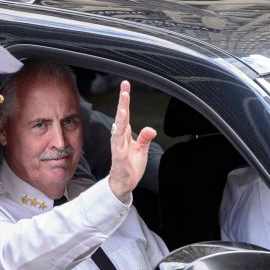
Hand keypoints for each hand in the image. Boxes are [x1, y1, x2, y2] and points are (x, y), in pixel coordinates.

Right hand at [108, 81, 156, 200]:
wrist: (124, 183)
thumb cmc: (130, 166)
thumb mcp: (142, 150)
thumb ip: (145, 137)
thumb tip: (151, 129)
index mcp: (125, 134)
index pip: (125, 114)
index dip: (125, 100)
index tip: (125, 86)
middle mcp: (120, 137)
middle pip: (121, 116)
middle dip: (123, 101)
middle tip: (124, 86)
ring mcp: (118, 146)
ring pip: (119, 127)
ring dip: (121, 115)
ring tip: (123, 102)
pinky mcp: (119, 155)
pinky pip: (119, 142)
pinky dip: (120, 132)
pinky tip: (121, 123)